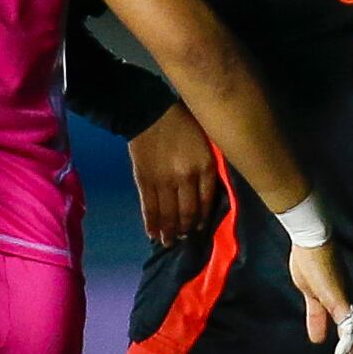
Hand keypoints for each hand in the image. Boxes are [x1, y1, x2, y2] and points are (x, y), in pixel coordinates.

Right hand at [127, 104, 219, 248]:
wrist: (149, 112)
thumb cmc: (182, 122)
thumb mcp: (205, 141)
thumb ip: (207, 165)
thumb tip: (205, 191)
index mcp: (204, 166)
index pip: (206, 201)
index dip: (202, 218)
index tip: (199, 227)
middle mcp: (186, 178)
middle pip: (187, 212)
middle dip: (185, 228)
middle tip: (184, 237)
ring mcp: (164, 181)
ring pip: (168, 214)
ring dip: (168, 231)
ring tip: (168, 241)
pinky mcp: (145, 181)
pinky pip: (149, 207)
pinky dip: (151, 223)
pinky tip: (152, 234)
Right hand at [288, 241, 352, 353]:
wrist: (310, 240)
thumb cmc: (311, 262)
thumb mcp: (310, 296)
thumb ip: (315, 317)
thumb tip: (317, 341)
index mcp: (342, 308)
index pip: (349, 340)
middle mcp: (350, 308)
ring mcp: (347, 303)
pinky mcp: (341, 299)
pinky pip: (348, 326)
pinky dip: (348, 344)